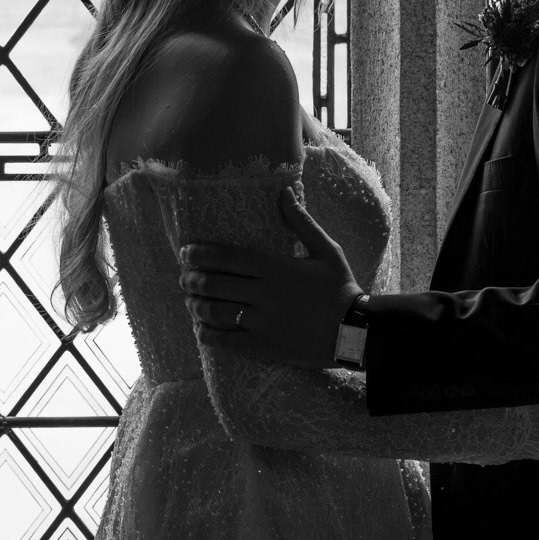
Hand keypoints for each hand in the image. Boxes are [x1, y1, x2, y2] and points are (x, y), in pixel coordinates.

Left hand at [179, 188, 362, 369]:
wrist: (355, 332)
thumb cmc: (340, 287)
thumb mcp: (326, 250)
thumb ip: (301, 222)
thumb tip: (284, 192)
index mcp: (277, 268)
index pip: (229, 257)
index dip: (202, 254)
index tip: (186, 251)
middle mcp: (265, 294)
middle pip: (216, 284)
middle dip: (192, 279)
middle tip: (183, 276)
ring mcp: (263, 323)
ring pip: (216, 312)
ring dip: (196, 305)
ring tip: (189, 300)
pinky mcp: (264, 347)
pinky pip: (227, 342)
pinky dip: (208, 335)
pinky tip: (200, 330)